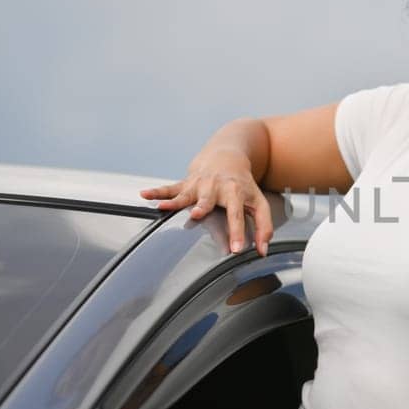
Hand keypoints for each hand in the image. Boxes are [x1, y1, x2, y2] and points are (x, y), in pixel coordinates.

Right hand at [139, 157, 273, 256]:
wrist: (227, 157)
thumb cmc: (243, 185)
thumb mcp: (259, 203)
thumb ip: (264, 227)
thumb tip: (263, 251)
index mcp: (235, 192)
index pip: (237, 214)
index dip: (237, 232)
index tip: (235, 249)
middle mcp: (216, 187)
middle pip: (208, 200)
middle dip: (202, 207)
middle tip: (197, 215)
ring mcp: (198, 184)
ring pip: (185, 194)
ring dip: (174, 200)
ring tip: (163, 207)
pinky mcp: (186, 183)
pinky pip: (170, 188)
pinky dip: (157, 192)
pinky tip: (144, 195)